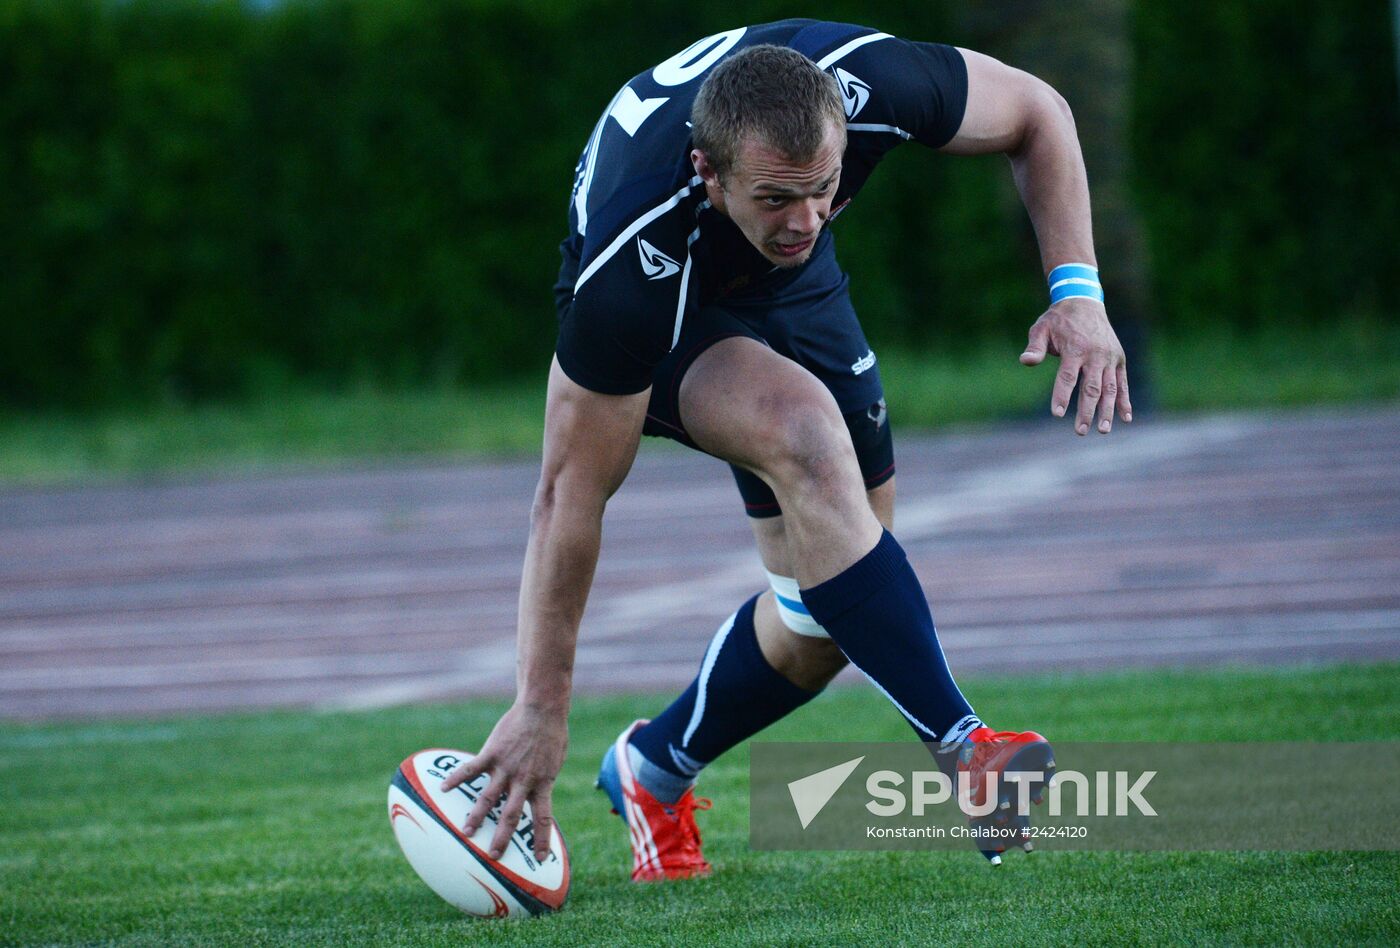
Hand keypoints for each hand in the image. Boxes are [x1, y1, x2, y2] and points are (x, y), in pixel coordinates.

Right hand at [441, 701, 567, 862]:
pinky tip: (443, 789)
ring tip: (466, 832)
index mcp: (542, 784)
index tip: (540, 859)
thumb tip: (534, 794)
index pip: (543, 819)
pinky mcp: (492, 753)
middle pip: (511, 816)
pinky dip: (457, 779)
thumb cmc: (551, 733)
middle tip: (493, 856)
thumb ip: (542, 779)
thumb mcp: (553, 761)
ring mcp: (506, 768)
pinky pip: (471, 770)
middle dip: (502, 838)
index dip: (541, 840)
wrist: (542, 708)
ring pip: (488, 798)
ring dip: (476, 817)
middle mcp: (523, 780)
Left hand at [1019, 298, 1131, 434]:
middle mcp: (1095, 354)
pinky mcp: (1118, 359)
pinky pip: (1123, 382)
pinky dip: (1124, 400)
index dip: (1062, 395)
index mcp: (1075, 348)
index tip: (1057, 414)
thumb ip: (1035, 347)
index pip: (1067, 376)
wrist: (1084, 303)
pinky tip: (1126, 418)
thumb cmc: (1058, 320)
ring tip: (1103, 430)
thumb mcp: (1041, 328)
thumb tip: (1025, 361)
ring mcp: (1109, 358)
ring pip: (1110, 388)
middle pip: (1091, 387)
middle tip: (1080, 431)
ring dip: (1107, 410)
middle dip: (1086, 410)